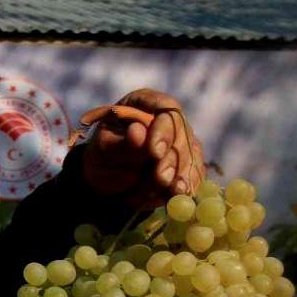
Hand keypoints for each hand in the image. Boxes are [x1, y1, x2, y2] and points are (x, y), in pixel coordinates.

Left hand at [80, 89, 204, 209]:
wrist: (107, 182)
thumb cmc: (102, 157)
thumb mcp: (105, 150)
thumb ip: (123, 144)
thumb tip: (137, 132)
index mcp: (144, 104)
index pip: (164, 107)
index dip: (163, 129)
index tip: (154, 151)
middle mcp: (166, 118)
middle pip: (181, 131)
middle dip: (173, 156)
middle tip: (161, 177)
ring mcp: (178, 140)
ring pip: (191, 151)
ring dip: (184, 171)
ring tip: (173, 189)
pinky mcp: (185, 161)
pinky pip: (194, 170)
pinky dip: (190, 183)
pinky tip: (182, 193)